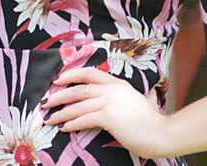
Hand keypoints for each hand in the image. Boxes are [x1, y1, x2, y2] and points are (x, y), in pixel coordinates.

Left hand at [40, 67, 172, 158]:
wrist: (161, 133)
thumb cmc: (148, 122)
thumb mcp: (132, 101)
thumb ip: (118, 98)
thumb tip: (100, 102)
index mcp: (118, 83)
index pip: (90, 72)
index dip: (71, 74)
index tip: (58, 80)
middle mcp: (113, 89)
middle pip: (78, 88)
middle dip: (59, 95)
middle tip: (46, 102)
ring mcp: (111, 102)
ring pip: (77, 105)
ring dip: (60, 112)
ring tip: (49, 119)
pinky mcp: (109, 117)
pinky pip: (84, 119)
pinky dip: (71, 123)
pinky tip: (64, 127)